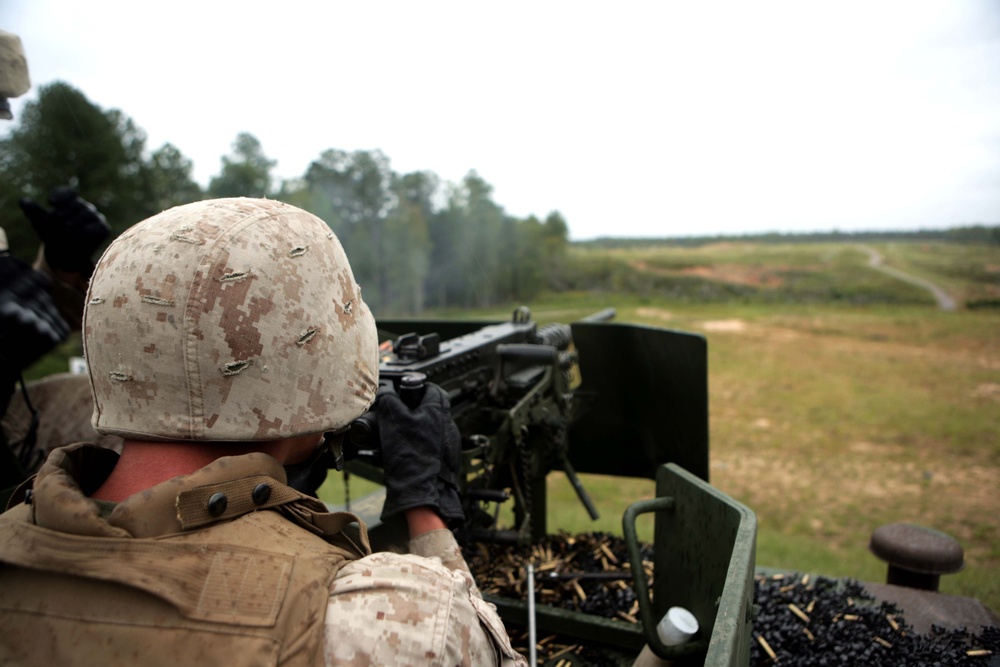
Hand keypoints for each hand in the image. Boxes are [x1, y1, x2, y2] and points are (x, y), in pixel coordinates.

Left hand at [19, 187, 109, 273]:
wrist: (64, 256)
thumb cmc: (53, 236)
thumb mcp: (40, 224)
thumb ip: (33, 211)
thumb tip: (24, 201)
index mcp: (71, 202)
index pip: (68, 193)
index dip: (60, 196)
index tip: (50, 203)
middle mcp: (86, 207)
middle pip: (75, 205)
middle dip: (61, 216)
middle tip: (52, 227)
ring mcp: (97, 218)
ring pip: (85, 216)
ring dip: (71, 226)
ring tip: (63, 235)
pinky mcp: (104, 229)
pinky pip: (94, 228)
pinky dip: (83, 234)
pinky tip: (76, 239)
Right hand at [377, 380, 462, 525]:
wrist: (420, 490)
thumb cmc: (409, 455)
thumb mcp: (392, 421)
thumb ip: (390, 401)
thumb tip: (387, 393)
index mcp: (438, 411)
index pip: (433, 389)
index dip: (418, 389)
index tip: (406, 394)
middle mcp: (448, 424)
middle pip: (433, 408)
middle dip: (417, 409)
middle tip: (401, 415)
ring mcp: (450, 442)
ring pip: (434, 427)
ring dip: (420, 428)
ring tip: (403, 436)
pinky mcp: (448, 458)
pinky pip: (435, 444)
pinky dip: (424, 444)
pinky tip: (411, 452)